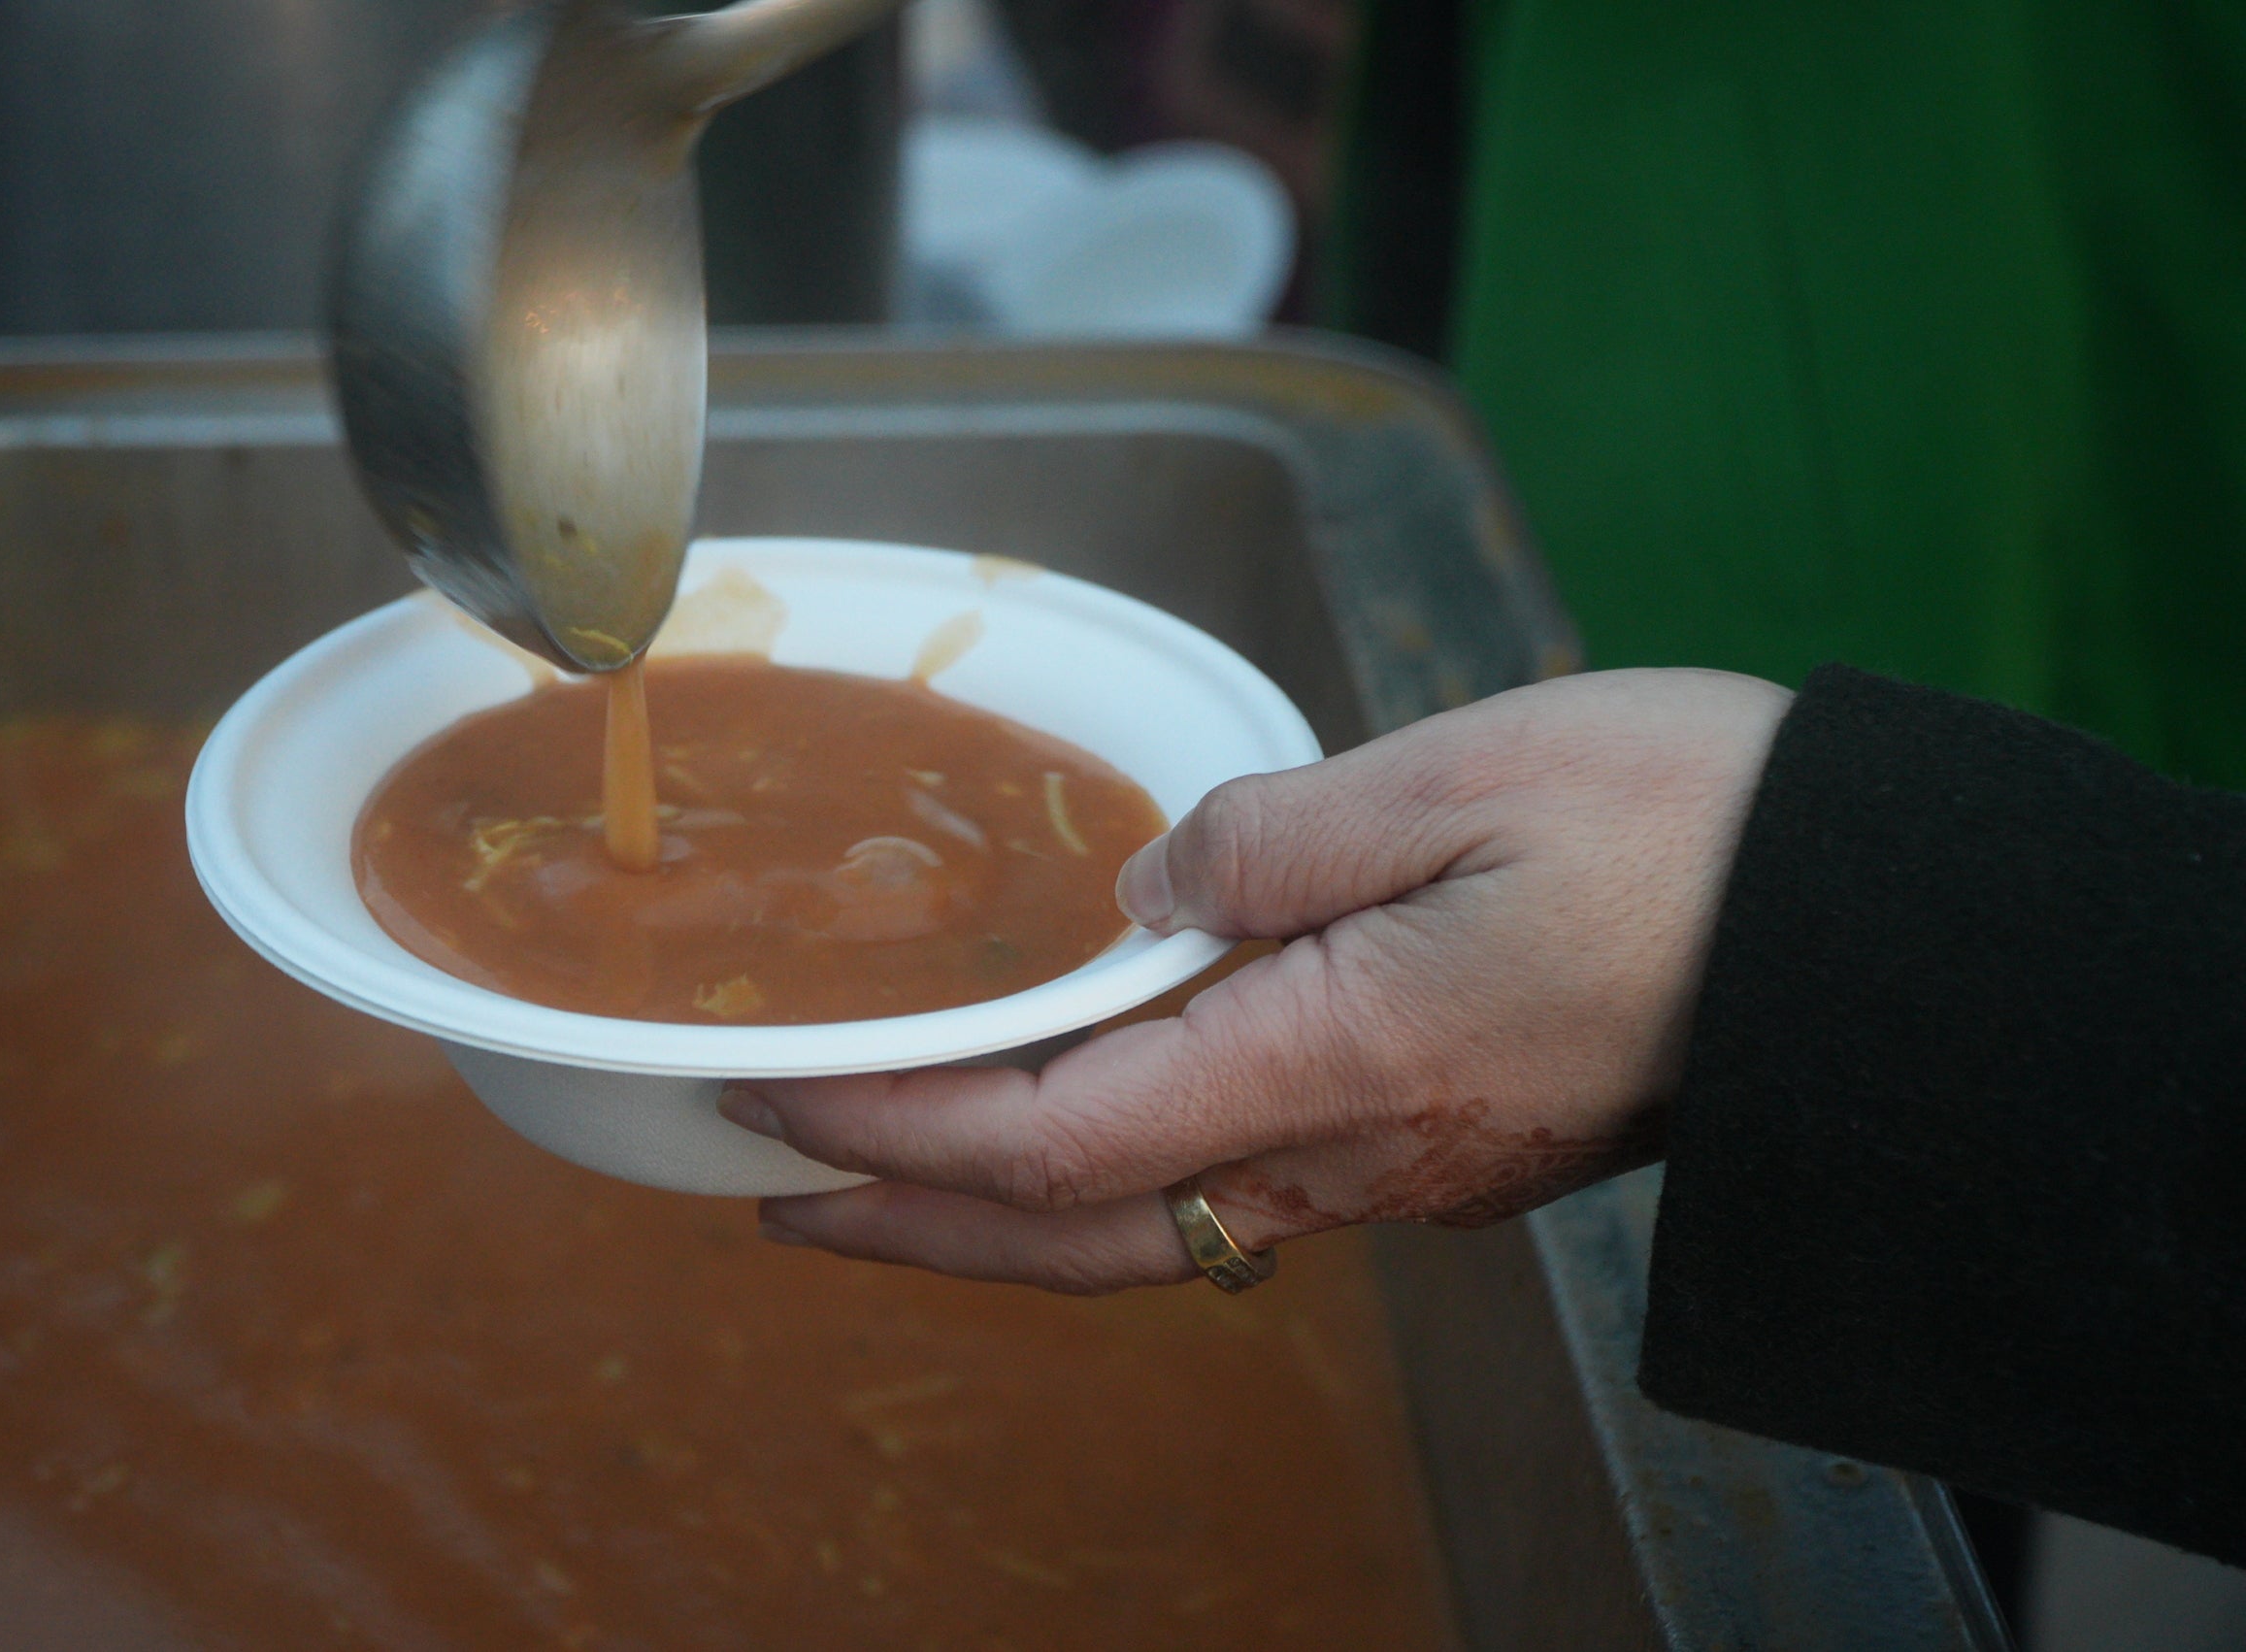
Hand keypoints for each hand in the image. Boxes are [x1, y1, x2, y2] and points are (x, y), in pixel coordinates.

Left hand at [719, 668, 1793, 1292]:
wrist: (1864, 932)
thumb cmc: (1688, 831)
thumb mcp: (1460, 775)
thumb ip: (1273, 837)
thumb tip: (1146, 884)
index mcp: (1329, 1058)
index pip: (1052, 1137)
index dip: (897, 1132)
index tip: (778, 1108)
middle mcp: (1349, 1151)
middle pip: (1079, 1234)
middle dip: (911, 1230)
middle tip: (772, 1205)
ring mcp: (1399, 1167)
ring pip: (1151, 1230)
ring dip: (1000, 1219)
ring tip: (891, 1178)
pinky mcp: (1441, 1148)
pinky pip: (1235, 1193)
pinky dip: (1115, 1181)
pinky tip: (1083, 1125)